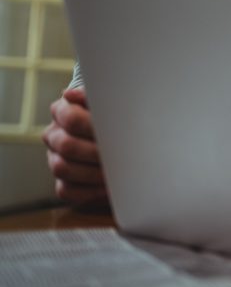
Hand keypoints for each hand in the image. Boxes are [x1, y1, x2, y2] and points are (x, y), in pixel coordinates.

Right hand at [41, 86, 108, 208]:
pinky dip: (89, 192)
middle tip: (120, 156)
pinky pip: (66, 191)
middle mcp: (54, 135)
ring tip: (116, 173)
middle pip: (66, 146)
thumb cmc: (116, 112)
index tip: (115, 132)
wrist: (119, 127)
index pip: (71, 118)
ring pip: (62, 169)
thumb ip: (97, 96)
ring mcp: (55, 158)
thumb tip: (70, 94)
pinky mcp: (63, 180)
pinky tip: (109, 187)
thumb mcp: (111, 100)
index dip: (92, 126)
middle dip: (96, 152)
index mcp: (62, 111)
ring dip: (92, 173)